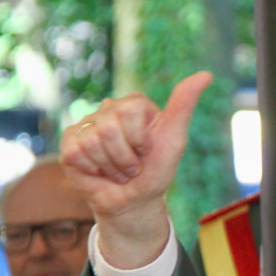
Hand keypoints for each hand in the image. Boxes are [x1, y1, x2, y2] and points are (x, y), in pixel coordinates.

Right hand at [59, 71, 212, 268]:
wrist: (133, 201)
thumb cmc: (155, 172)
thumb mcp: (175, 140)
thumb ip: (184, 106)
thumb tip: (206, 74)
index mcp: (134, 104)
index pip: (129, 112)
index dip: (139, 140)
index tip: (146, 150)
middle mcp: (109, 109)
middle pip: (109, 128)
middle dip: (125, 157)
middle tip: (132, 166)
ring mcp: (87, 124)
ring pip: (92, 143)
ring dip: (110, 166)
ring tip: (118, 170)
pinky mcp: (70, 141)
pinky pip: (75, 153)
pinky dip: (92, 170)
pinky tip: (99, 171)